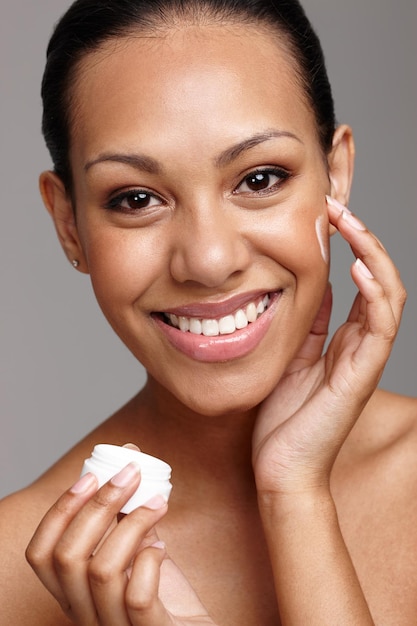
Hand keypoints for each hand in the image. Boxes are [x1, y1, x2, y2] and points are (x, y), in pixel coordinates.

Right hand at [26, 462, 215, 624]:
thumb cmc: (165, 594)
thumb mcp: (137, 550)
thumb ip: (126, 512)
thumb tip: (129, 454)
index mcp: (74, 592)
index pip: (40, 555)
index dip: (59, 511)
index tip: (89, 476)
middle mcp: (85, 614)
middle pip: (68, 556)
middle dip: (99, 504)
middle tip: (131, 473)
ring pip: (102, 570)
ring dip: (132, 523)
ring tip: (158, 502)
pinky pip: (137, 597)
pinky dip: (150, 561)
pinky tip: (163, 546)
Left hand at [252, 196, 405, 495]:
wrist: (282, 470)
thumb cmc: (280, 419)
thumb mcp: (285, 358)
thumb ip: (301, 325)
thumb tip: (299, 284)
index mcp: (340, 338)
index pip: (356, 278)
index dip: (347, 242)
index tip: (324, 210)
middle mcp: (358, 343)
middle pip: (377, 277)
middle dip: (361, 237)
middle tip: (337, 203)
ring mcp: (364, 358)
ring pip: (388, 293)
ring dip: (372, 253)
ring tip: (350, 221)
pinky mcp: (361, 375)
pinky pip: (380, 326)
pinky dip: (375, 292)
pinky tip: (359, 266)